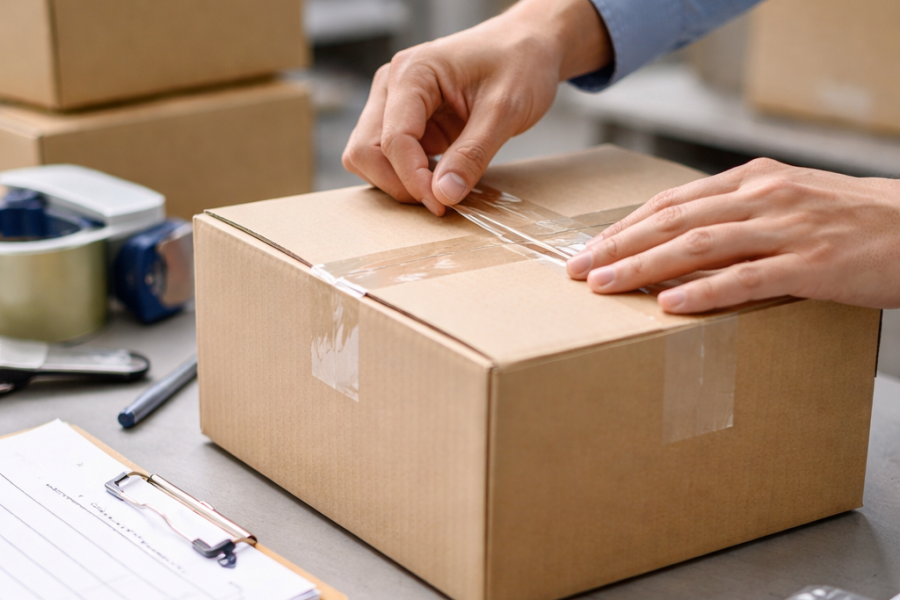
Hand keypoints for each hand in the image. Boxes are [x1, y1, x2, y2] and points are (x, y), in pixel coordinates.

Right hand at [342, 0, 609, 215]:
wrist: (526, 47)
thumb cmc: (518, 64)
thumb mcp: (505, 110)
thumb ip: (472, 154)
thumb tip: (443, 196)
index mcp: (412, 73)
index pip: (393, 140)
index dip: (413, 179)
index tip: (443, 204)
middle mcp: (392, 86)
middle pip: (365, 151)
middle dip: (398, 183)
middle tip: (440, 200)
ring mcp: (394, 105)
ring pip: (369, 158)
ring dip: (399, 182)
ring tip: (441, 188)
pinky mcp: (406, 123)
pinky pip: (389, 159)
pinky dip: (408, 176)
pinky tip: (441, 178)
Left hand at [566, 158, 899, 312]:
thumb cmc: (851, 221)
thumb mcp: (789, 202)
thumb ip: (738, 215)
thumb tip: (683, 243)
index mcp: (753, 180)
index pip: (672, 202)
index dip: (626, 226)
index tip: (591, 248)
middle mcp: (763, 197)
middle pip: (673, 220)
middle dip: (617, 246)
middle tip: (576, 270)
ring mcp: (787, 229)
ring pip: (699, 245)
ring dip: (643, 266)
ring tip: (604, 286)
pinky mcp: (812, 265)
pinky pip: (747, 279)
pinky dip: (704, 292)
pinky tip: (669, 304)